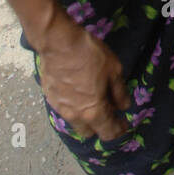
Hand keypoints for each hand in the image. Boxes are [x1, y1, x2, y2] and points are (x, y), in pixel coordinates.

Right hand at [36, 14, 130, 139]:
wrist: (58, 42)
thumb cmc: (90, 54)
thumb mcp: (114, 70)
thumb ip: (120, 92)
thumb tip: (123, 106)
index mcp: (93, 112)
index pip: (108, 132)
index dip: (119, 130)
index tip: (124, 122)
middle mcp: (75, 116)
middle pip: (89, 132)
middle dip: (100, 126)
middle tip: (108, 109)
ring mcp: (59, 108)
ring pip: (75, 122)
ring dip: (86, 117)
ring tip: (92, 99)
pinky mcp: (50, 97)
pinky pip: (64, 109)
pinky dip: (74, 106)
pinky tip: (77, 90)